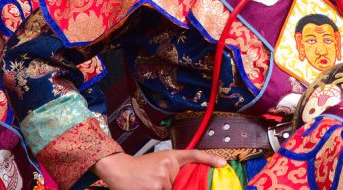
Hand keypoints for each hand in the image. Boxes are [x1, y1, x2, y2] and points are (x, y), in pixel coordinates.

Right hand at [92, 149, 225, 189]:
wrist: (118, 169)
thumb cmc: (139, 169)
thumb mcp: (158, 163)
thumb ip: (173, 170)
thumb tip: (187, 182)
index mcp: (170, 156)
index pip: (194, 155)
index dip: (210, 159)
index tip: (223, 163)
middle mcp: (169, 164)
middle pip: (181, 183)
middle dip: (172, 185)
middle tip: (155, 180)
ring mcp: (163, 177)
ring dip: (161, 189)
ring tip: (149, 184)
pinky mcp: (157, 187)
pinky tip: (146, 188)